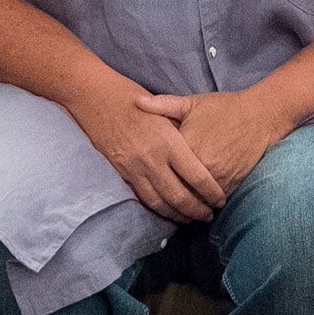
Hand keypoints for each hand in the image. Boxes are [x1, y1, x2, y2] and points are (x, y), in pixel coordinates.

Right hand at [62, 82, 225, 222]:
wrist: (93, 96)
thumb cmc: (130, 95)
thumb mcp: (164, 108)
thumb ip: (180, 129)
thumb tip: (199, 150)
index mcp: (168, 141)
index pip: (196, 176)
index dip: (211, 192)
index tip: (220, 199)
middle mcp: (152, 159)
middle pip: (180, 196)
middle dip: (197, 210)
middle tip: (209, 215)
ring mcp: (134, 168)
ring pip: (160, 202)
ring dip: (177, 214)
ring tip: (189, 219)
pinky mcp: (120, 172)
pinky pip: (141, 197)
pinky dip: (156, 208)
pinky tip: (166, 210)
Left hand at [135, 88, 295, 195]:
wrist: (260, 116)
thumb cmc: (223, 108)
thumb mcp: (192, 103)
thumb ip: (163, 105)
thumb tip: (137, 101)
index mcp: (186, 144)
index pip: (162, 166)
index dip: (151, 172)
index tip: (144, 174)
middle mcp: (201, 163)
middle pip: (175, 187)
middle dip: (165, 194)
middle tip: (155, 197)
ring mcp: (217, 176)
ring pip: (194, 199)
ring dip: (184, 204)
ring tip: (173, 207)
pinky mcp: (231, 183)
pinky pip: (212, 201)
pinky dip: (203, 203)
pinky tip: (195, 204)